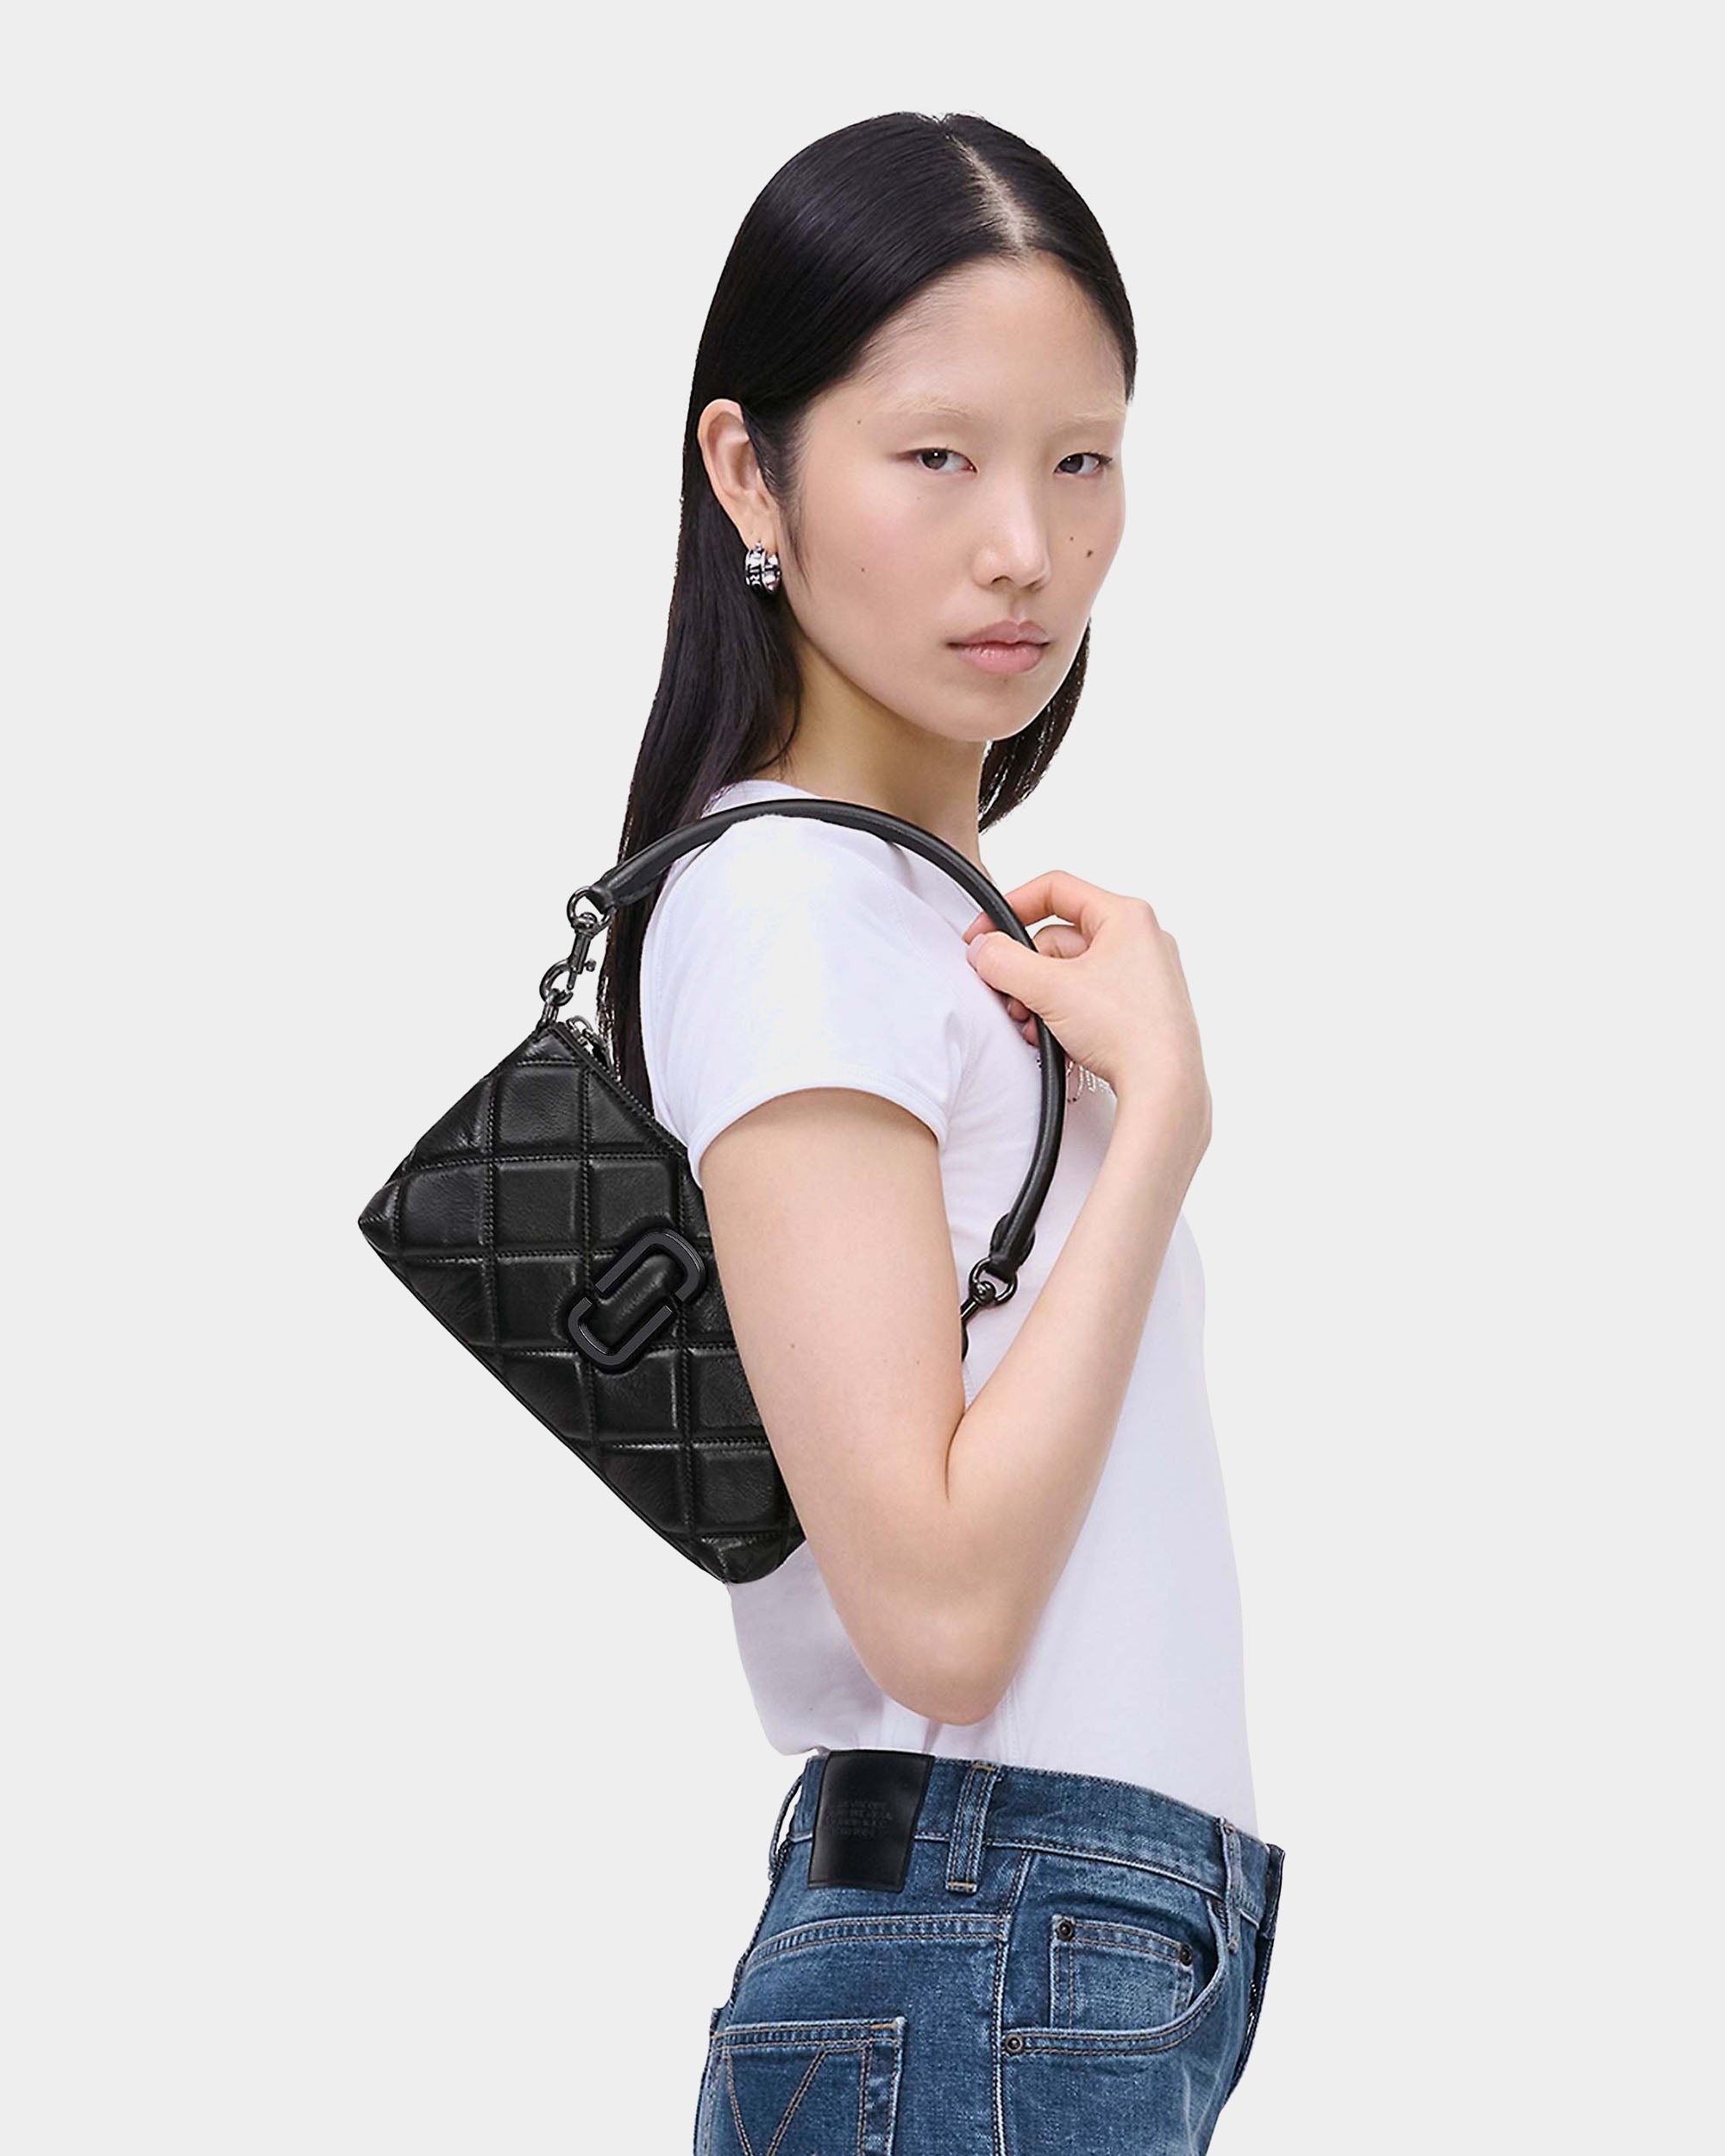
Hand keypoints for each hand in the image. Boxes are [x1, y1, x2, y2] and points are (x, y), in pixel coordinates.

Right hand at [961, 870, 1210, 1142]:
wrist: (1165, 1088)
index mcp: (1127, 917)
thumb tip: (983, 950)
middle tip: (1010, 997)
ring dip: (1040, 998)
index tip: (987, 932)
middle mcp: (1140, 940)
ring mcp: (1142, 976)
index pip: (1056, 889)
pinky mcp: (1139, 1008)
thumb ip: (1005, 962)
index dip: (1012, 906)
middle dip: (1026, 971)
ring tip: (1034, 1025)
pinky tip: (1054, 1038)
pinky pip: (1086, 997)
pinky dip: (1062, 1014)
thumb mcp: (1050, 989)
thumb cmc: (1131, 1033)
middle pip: (1057, 938)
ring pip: (1069, 972)